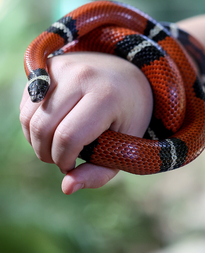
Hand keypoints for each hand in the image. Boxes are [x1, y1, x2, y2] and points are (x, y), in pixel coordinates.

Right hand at [19, 52, 152, 193]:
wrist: (130, 73)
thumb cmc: (130, 114)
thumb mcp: (128, 144)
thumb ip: (101, 172)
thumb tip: (66, 188)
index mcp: (106, 95)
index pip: (68, 137)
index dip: (64, 160)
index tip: (71, 166)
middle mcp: (82, 76)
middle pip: (43, 127)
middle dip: (46, 153)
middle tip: (61, 160)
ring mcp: (63, 67)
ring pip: (28, 116)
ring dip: (36, 140)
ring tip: (56, 146)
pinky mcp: (48, 65)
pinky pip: (27, 103)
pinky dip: (33, 123)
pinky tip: (52, 128)